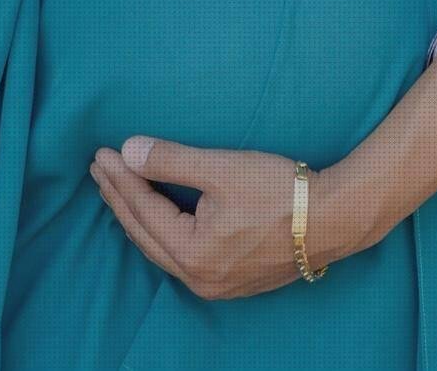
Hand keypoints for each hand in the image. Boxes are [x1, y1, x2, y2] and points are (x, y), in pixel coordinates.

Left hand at [89, 137, 370, 299]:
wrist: (336, 218)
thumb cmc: (281, 191)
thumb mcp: (222, 168)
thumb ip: (171, 160)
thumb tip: (127, 152)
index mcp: (192, 252)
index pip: (143, 209)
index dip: (120, 179)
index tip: (102, 154)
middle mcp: (199, 278)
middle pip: (145, 234)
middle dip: (119, 199)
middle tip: (100, 171)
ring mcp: (217, 284)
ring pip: (162, 249)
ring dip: (139, 218)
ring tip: (119, 192)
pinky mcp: (234, 281)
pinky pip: (182, 257)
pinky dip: (162, 233)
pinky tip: (158, 220)